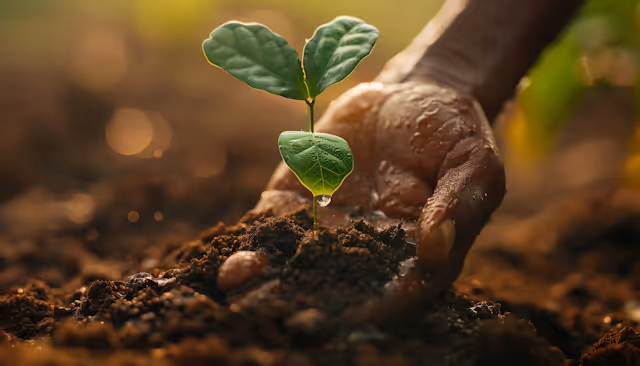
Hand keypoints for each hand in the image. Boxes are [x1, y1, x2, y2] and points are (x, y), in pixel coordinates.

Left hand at [256, 81, 504, 323]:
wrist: (413, 95)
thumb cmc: (454, 132)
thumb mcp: (473, 163)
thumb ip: (457, 204)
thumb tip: (436, 247)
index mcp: (414, 253)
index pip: (394, 293)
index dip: (371, 311)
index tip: (346, 324)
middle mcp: (368, 249)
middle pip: (337, 289)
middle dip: (309, 306)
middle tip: (283, 322)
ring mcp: (329, 226)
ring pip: (297, 264)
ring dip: (270, 283)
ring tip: (243, 292)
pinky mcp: (300, 199)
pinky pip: (274, 227)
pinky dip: (254, 244)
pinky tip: (235, 260)